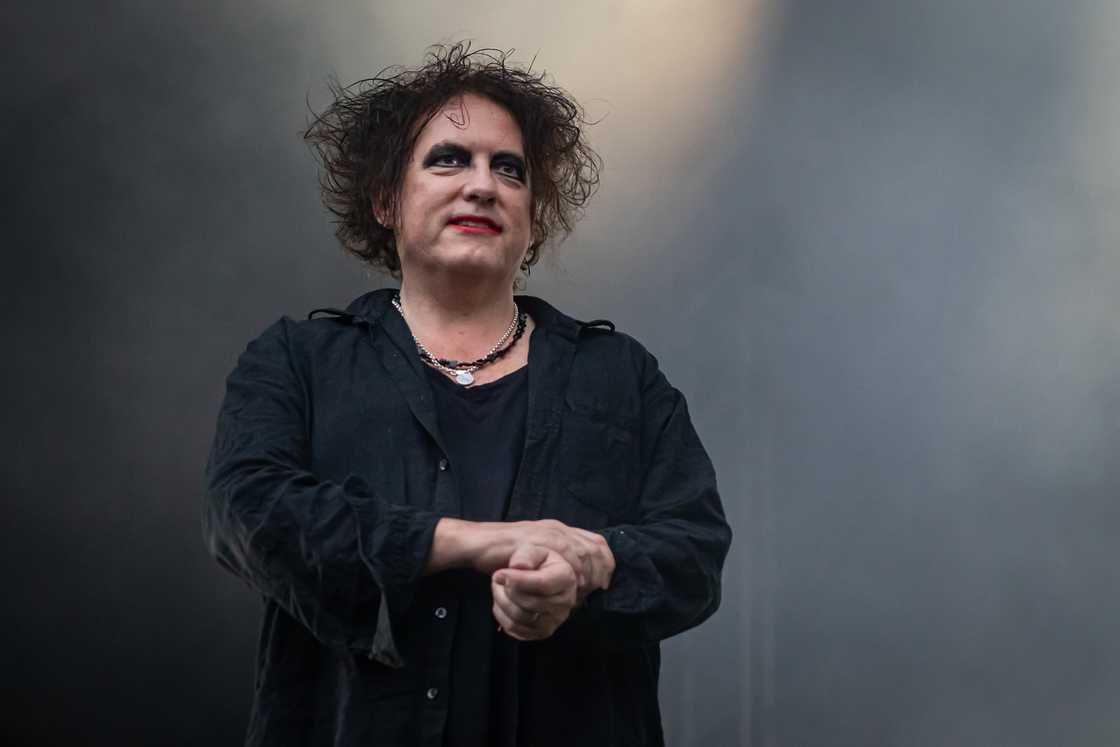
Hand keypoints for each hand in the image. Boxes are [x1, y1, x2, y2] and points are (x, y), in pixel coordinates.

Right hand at [482, 519, 614, 601]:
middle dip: (597, 573)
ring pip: (580, 553)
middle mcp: (556, 528)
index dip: (604, 563)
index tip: (602, 583)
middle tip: (590, 592)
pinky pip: (560, 555)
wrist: (478, 542)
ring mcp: (544, 533)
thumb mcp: (538, 551)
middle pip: (593, 549)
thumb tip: (579, 579)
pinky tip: (565, 585)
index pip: (597, 543)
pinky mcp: (533, 542)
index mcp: (560, 530)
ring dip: (583, 576)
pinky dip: (567, 573)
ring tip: (578, 593)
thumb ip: (556, 558)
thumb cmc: (506, 551)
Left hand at [491, 543, 577, 640]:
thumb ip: (526, 555)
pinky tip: (503, 600)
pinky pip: (514, 628)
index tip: (499, 574)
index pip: (543, 583)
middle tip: (498, 578)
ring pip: (519, 617)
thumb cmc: (538, 563)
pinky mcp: (541, 632)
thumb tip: (517, 566)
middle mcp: (566, 602)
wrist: (543, 579)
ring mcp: (555, 620)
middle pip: (530, 602)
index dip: (518, 580)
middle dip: (508, 590)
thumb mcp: (533, 550)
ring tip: (499, 588)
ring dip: (502, 601)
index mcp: (566, 577)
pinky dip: (502, 614)